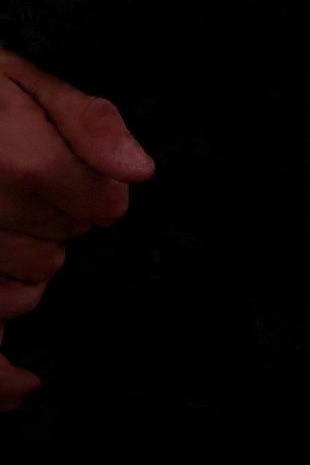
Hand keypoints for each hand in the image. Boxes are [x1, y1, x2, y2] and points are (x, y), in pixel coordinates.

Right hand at [0, 49, 128, 401]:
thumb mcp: (22, 78)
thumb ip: (87, 122)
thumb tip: (141, 172)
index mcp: (13, 162)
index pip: (102, 207)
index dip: (97, 192)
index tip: (76, 175)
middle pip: (60, 250)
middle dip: (56, 225)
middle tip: (23, 190)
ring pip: (22, 292)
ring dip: (23, 268)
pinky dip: (2, 376)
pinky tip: (28, 386)